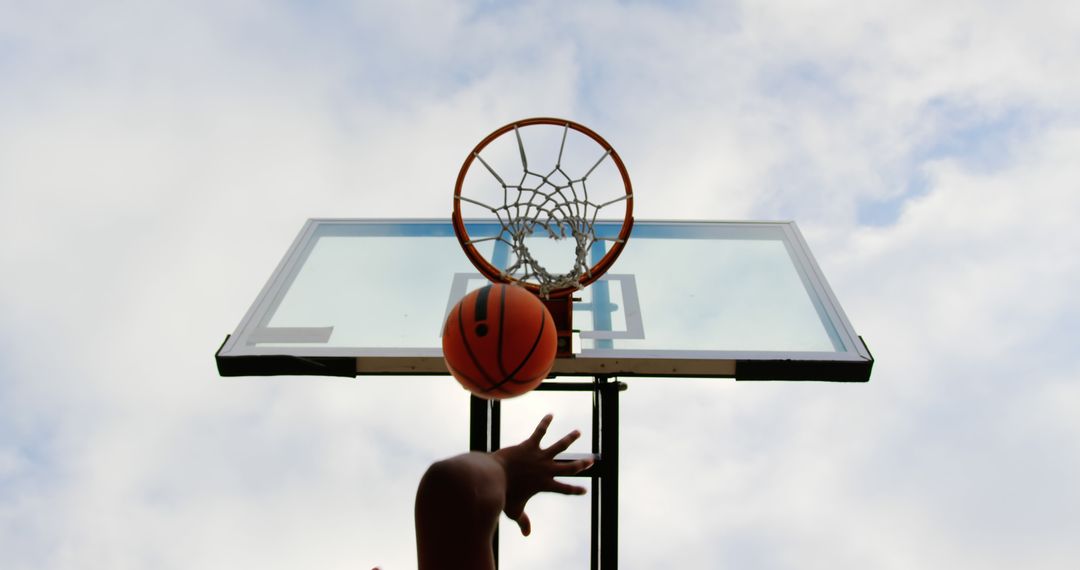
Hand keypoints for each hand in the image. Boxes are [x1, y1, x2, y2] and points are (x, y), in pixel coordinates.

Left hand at [492, 414, 593, 535]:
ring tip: (578, 432)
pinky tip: (550, 415)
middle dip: (581, 464)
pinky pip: (540, 432)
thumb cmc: (503, 495)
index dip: (576, 490)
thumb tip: (527, 533)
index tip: (584, 490)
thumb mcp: (514, 510)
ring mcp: (539, 456)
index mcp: (544, 485)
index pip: (565, 489)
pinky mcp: (530, 445)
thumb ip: (523, 521)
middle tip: (591, 461)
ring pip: (560, 446)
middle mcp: (546, 470)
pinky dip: (545, 423)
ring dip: (570, 438)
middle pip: (569, 467)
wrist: (494, 476)